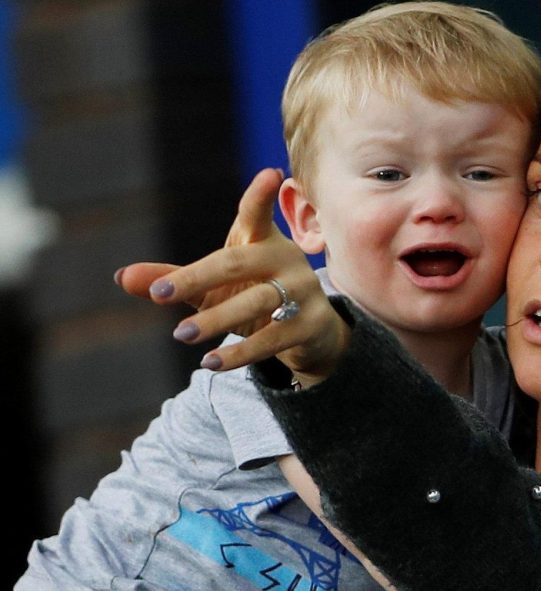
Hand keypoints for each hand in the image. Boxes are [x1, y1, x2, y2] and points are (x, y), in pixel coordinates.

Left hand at [115, 168, 348, 380]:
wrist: (311, 333)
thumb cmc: (255, 297)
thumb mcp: (213, 288)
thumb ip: (174, 281)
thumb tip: (121, 277)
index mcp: (261, 241)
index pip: (257, 214)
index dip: (261, 195)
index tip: (271, 173)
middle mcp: (286, 259)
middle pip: (239, 262)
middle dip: (198, 276)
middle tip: (160, 295)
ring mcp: (304, 290)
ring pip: (257, 302)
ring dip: (217, 319)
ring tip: (181, 335)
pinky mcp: (312, 323)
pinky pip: (273, 338)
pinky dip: (240, 352)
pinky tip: (210, 361)